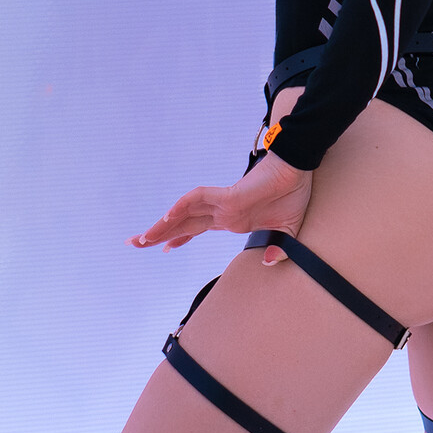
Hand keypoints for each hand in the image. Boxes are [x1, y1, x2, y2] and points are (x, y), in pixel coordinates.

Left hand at [130, 149, 312, 264]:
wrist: (299, 171)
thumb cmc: (292, 194)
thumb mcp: (286, 231)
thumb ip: (277, 248)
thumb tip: (270, 261)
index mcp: (231, 219)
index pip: (196, 229)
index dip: (179, 238)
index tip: (164, 249)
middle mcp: (221, 212)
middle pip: (182, 224)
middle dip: (157, 235)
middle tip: (134, 244)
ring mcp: (222, 204)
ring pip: (183, 214)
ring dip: (161, 227)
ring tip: (141, 239)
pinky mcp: (228, 195)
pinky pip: (197, 199)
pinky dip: (180, 207)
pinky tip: (166, 218)